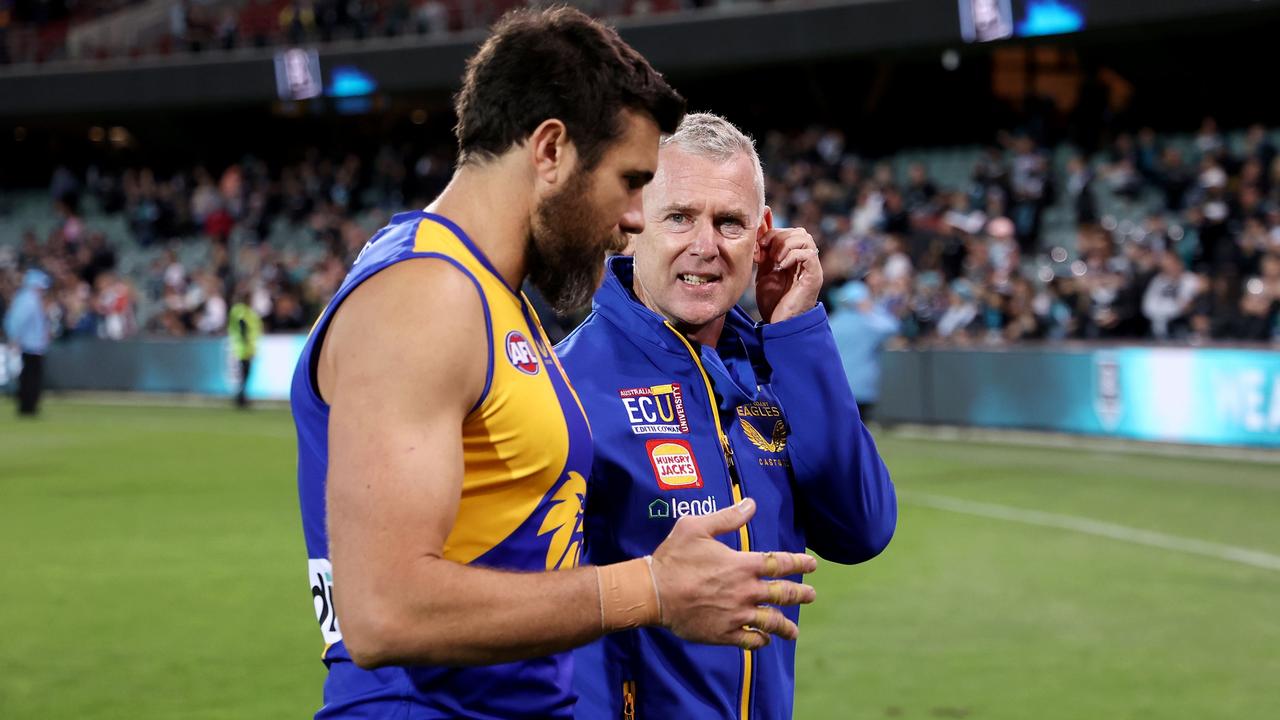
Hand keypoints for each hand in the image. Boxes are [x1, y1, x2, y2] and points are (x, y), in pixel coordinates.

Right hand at [650, 498, 816, 649]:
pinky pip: (751, 640)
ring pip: (771, 622)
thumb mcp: (697, 527)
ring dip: (787, 626)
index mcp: (743, 564)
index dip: (800, 562)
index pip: (781, 563)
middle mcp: (746, 591)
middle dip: (802, 594)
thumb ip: (728, 517)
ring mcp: (737, 614)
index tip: (812, 564)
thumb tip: (751, 503)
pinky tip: (765, 640)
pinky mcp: (724, 633)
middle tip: (812, 595)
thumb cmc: (674, 557)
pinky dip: (761, 641)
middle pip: (784, 594)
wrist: (653, 592)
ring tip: (794, 631)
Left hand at [755, 227, 822, 323]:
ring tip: (775, 261)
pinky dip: (792, 256)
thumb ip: (764, 252)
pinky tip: (781, 267)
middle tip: (766, 253)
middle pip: (799, 232)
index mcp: (795, 258)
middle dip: (779, 237)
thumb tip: (761, 230)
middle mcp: (806, 261)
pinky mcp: (814, 276)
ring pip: (805, 238)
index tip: (759, 246)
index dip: (773, 233)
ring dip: (785, 245)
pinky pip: (808, 254)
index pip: (791, 231)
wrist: (780, 324)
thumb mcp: (764, 272)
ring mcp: (811, 268)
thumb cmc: (773, 302)